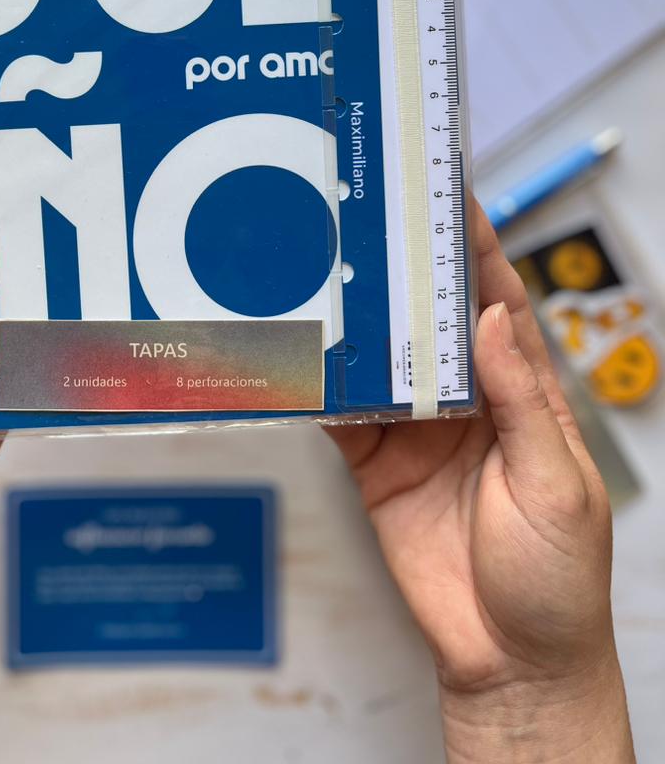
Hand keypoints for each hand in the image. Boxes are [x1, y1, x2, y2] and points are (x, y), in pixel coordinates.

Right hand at [327, 204, 632, 761]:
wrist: (508, 662)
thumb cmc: (557, 578)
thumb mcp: (555, 486)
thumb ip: (520, 402)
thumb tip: (496, 320)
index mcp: (523, 394)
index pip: (499, 305)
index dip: (477, 250)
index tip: (452, 197)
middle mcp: (467, 401)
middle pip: (431, 319)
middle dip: (405, 270)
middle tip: (371, 220)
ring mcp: (418, 430)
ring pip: (381, 357)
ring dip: (358, 320)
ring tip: (326, 272)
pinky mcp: (376, 464)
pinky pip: (342, 413)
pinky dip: (320, 385)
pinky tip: (302, 356)